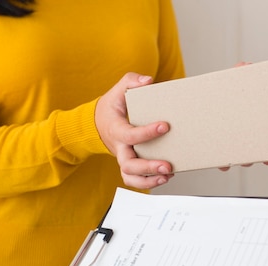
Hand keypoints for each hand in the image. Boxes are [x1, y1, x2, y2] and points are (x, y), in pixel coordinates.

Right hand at [96, 72, 173, 188]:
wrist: (99, 123)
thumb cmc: (112, 107)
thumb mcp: (118, 90)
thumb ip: (131, 81)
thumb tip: (148, 81)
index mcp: (116, 129)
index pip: (130, 135)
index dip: (147, 133)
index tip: (165, 126)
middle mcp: (119, 148)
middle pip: (128, 165)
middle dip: (148, 167)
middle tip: (168, 165)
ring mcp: (124, 158)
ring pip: (130, 177)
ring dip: (149, 181)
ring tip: (168, 175)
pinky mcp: (130, 165)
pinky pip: (135, 180)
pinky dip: (149, 183)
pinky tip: (166, 177)